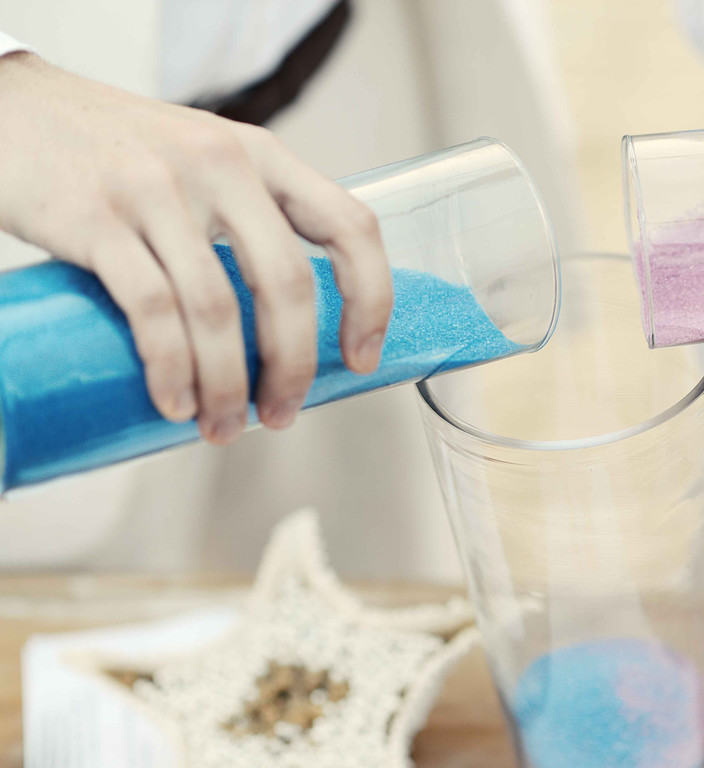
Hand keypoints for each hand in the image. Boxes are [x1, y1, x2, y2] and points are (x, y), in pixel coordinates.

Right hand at [0, 53, 392, 442]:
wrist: (14, 108)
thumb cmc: (118, 151)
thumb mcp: (205, 160)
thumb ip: (251, 215)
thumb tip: (292, 320)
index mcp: (262, 156)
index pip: (350, 226)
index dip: (370, 299)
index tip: (361, 357)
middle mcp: (219, 165)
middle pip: (287, 283)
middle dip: (292, 365)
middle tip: (280, 415)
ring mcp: (155, 189)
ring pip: (217, 309)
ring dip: (228, 385)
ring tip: (221, 426)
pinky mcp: (94, 218)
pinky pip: (151, 309)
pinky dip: (171, 369)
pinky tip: (176, 402)